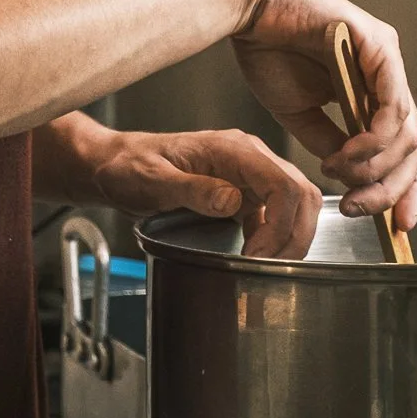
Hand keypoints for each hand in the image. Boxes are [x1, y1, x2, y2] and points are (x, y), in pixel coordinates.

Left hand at [67, 121, 321, 260]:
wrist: (116, 165)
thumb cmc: (129, 168)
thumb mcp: (153, 179)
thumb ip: (192, 189)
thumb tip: (232, 200)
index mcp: (231, 149)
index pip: (282, 183)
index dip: (281, 224)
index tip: (257, 255)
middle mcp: (248, 157)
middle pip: (300, 193)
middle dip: (295, 234)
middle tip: (269, 267)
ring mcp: (248, 174)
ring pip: (295, 203)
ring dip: (290, 237)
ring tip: (266, 265)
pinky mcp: (243, 192)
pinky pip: (276, 213)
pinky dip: (275, 237)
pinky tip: (255, 255)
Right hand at [229, 0, 416, 235]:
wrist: (249, 11)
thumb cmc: (269, 52)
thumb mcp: (302, 115)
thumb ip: (332, 144)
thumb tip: (353, 179)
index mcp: (375, 91)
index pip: (411, 148)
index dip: (409, 189)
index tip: (398, 225)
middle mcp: (389, 76)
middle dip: (392, 190)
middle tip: (358, 209)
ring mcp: (389, 60)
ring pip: (409, 133)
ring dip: (375, 168)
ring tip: (337, 176)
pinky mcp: (380, 47)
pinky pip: (393, 107)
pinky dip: (372, 141)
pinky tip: (345, 154)